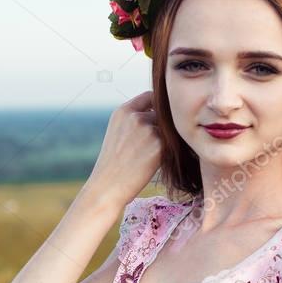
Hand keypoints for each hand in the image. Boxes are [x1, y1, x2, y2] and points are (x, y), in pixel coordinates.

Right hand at [84, 90, 161, 207]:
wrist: (108, 186)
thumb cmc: (114, 163)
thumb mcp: (118, 132)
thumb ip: (136, 119)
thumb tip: (162, 114)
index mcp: (123, 111)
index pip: (150, 96)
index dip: (158, 106)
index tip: (161, 118)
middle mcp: (135, 117)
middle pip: (163, 114)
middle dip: (163, 127)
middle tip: (156, 144)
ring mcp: (147, 130)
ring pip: (169, 130)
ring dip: (167, 140)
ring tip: (152, 156)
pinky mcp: (159, 146)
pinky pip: (173, 144)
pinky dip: (169, 152)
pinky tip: (156, 163)